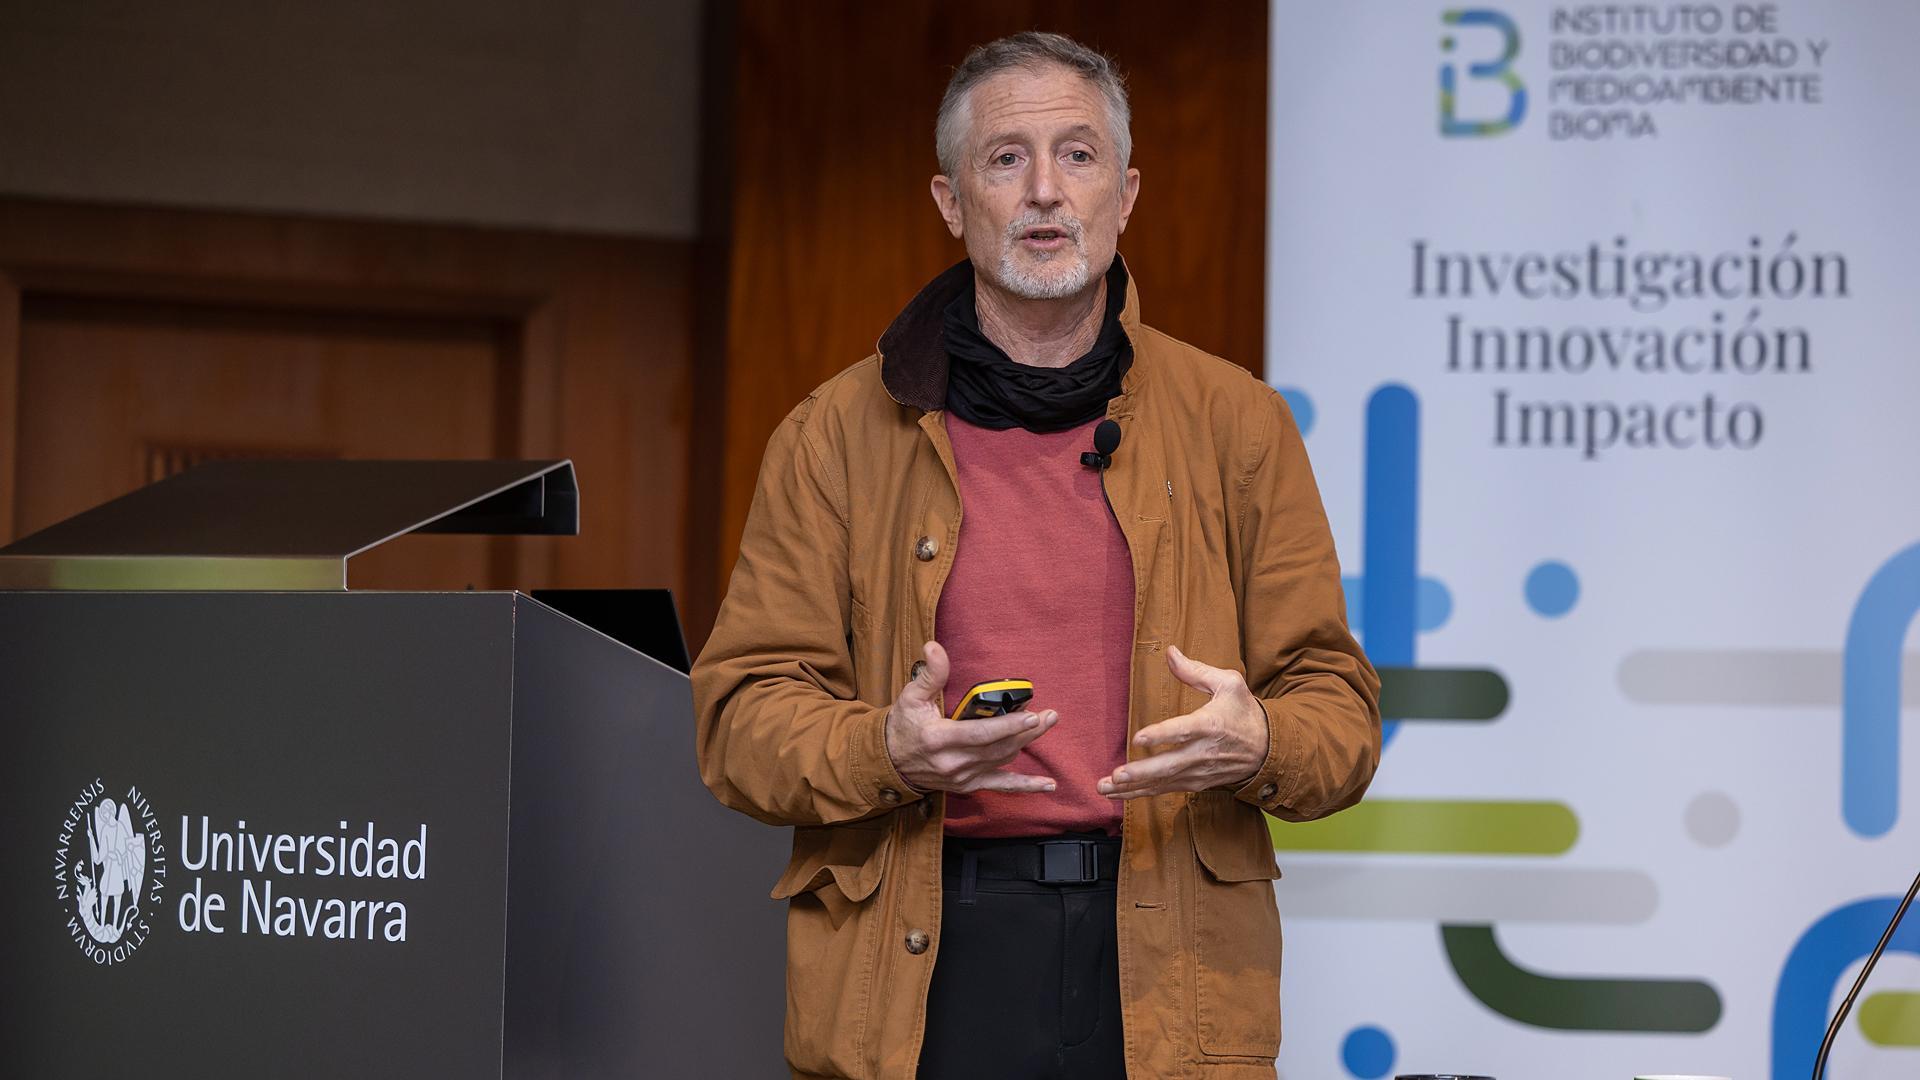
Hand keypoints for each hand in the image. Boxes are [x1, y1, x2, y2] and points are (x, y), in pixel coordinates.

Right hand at [883, 641, 1059, 794]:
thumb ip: (930, 674)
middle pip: (998, 747)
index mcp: (940, 739)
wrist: (889, 762)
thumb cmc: (903, 726)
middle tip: (1050, 716)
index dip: (1007, 726)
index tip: (1030, 715)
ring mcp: (963, 776)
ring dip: (1027, 744)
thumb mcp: (911, 696)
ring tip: (1046, 725)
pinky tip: (1048, 784)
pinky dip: (1026, 786)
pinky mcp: (968, 785)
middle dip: (1027, 732)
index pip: (980, 733)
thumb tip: (934, 647)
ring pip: (1003, 761)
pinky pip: (1001, 786)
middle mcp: (954, 762)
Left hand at [1097, 645, 1267, 799]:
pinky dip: (1141, 793)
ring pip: (1163, 782)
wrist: (1268, 749)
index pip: (1184, 730)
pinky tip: (1118, 793)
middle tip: (1117, 775)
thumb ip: (1196, 670)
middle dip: (1142, 772)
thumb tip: (1169, 652)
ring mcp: (1199, 771)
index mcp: (1211, 724)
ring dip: (1132, 788)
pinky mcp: (1196, 783)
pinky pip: (1166, 790)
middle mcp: (1204, 752)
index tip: (1138, 737)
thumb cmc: (1244, 711)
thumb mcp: (1228, 683)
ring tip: (1104, 788)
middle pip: (1170, 765)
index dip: (1161, 734)